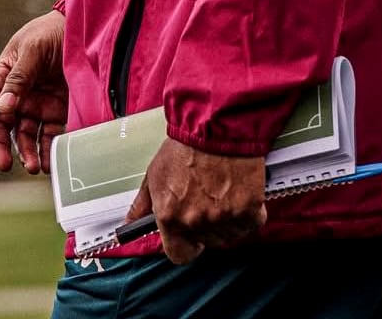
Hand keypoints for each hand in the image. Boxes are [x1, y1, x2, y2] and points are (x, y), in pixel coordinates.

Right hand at [0, 10, 68, 174]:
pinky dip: (47, 151)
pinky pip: (49, 136)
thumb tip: (3, 108)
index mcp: (3, 77)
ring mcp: (37, 106)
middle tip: (4, 164)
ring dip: (26, 153)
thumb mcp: (32, 49)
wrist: (85, 29)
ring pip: (25, 137)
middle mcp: (17, 95)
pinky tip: (49, 163)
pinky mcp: (57, 113)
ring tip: (33, 167)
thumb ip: (18, 78)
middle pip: (2, 127)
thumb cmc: (52, 32)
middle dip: (1, 147)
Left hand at [123, 138, 267, 263]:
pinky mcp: (249, 210)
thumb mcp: (155, 174)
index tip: (189, 237)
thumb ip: (143, 205)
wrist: (216, 126)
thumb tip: (131, 223)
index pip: (179, 254)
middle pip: (207, 241)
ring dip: (229, 220)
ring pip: (229, 235)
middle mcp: (196, 221)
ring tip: (223, 192)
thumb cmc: (185, 147)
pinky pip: (251, 224)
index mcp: (170, 216)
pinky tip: (240, 193)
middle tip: (208, 199)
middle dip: (207, 225)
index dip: (185, 246)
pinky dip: (250, 212)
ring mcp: (223, 218)